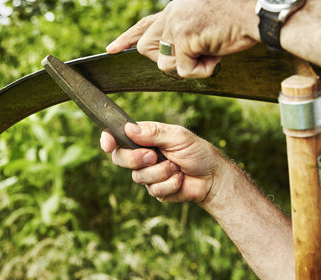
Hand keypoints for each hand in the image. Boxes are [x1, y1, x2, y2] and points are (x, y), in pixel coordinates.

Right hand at [100, 121, 226, 202]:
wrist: (213, 177)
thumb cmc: (198, 152)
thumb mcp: (178, 136)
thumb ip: (154, 133)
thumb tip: (128, 129)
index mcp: (147, 138)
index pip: (120, 136)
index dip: (109, 140)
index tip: (108, 145)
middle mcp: (144, 155)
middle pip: (121, 158)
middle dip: (136, 159)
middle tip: (154, 156)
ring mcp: (149, 174)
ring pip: (138, 176)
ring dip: (161, 172)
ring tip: (177, 167)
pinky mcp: (156, 190)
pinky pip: (154, 190)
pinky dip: (170, 184)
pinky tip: (180, 179)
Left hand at [106, 0, 261, 77]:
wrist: (253, 14)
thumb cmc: (234, 23)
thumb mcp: (201, 26)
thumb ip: (182, 35)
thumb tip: (169, 54)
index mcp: (174, 11)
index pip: (144, 25)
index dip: (127, 37)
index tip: (111, 49)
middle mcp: (170, 15)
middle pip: (146, 50)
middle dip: (167, 61)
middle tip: (196, 54)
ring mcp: (175, 26)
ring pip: (165, 65)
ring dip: (189, 67)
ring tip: (211, 52)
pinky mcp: (183, 38)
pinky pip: (184, 71)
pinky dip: (203, 71)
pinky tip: (216, 55)